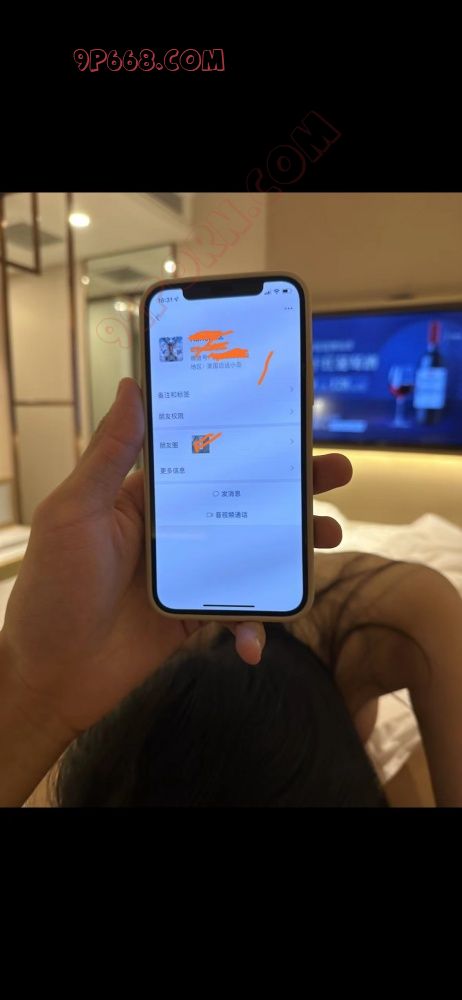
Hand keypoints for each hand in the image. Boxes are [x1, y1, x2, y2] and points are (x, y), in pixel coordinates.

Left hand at [0, 378, 351, 740]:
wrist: (52, 673)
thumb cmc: (54, 587)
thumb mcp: (76, 512)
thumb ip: (109, 454)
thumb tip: (132, 387)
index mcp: (149, 497)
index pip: (210, 456)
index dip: (252, 439)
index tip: (292, 421)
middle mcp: (177, 530)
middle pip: (247, 500)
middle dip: (295, 486)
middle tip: (335, 471)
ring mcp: (191, 574)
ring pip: (256, 552)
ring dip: (297, 547)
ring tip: (331, 536)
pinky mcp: (197, 616)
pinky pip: (240, 613)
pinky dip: (254, 627)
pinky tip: (254, 643)